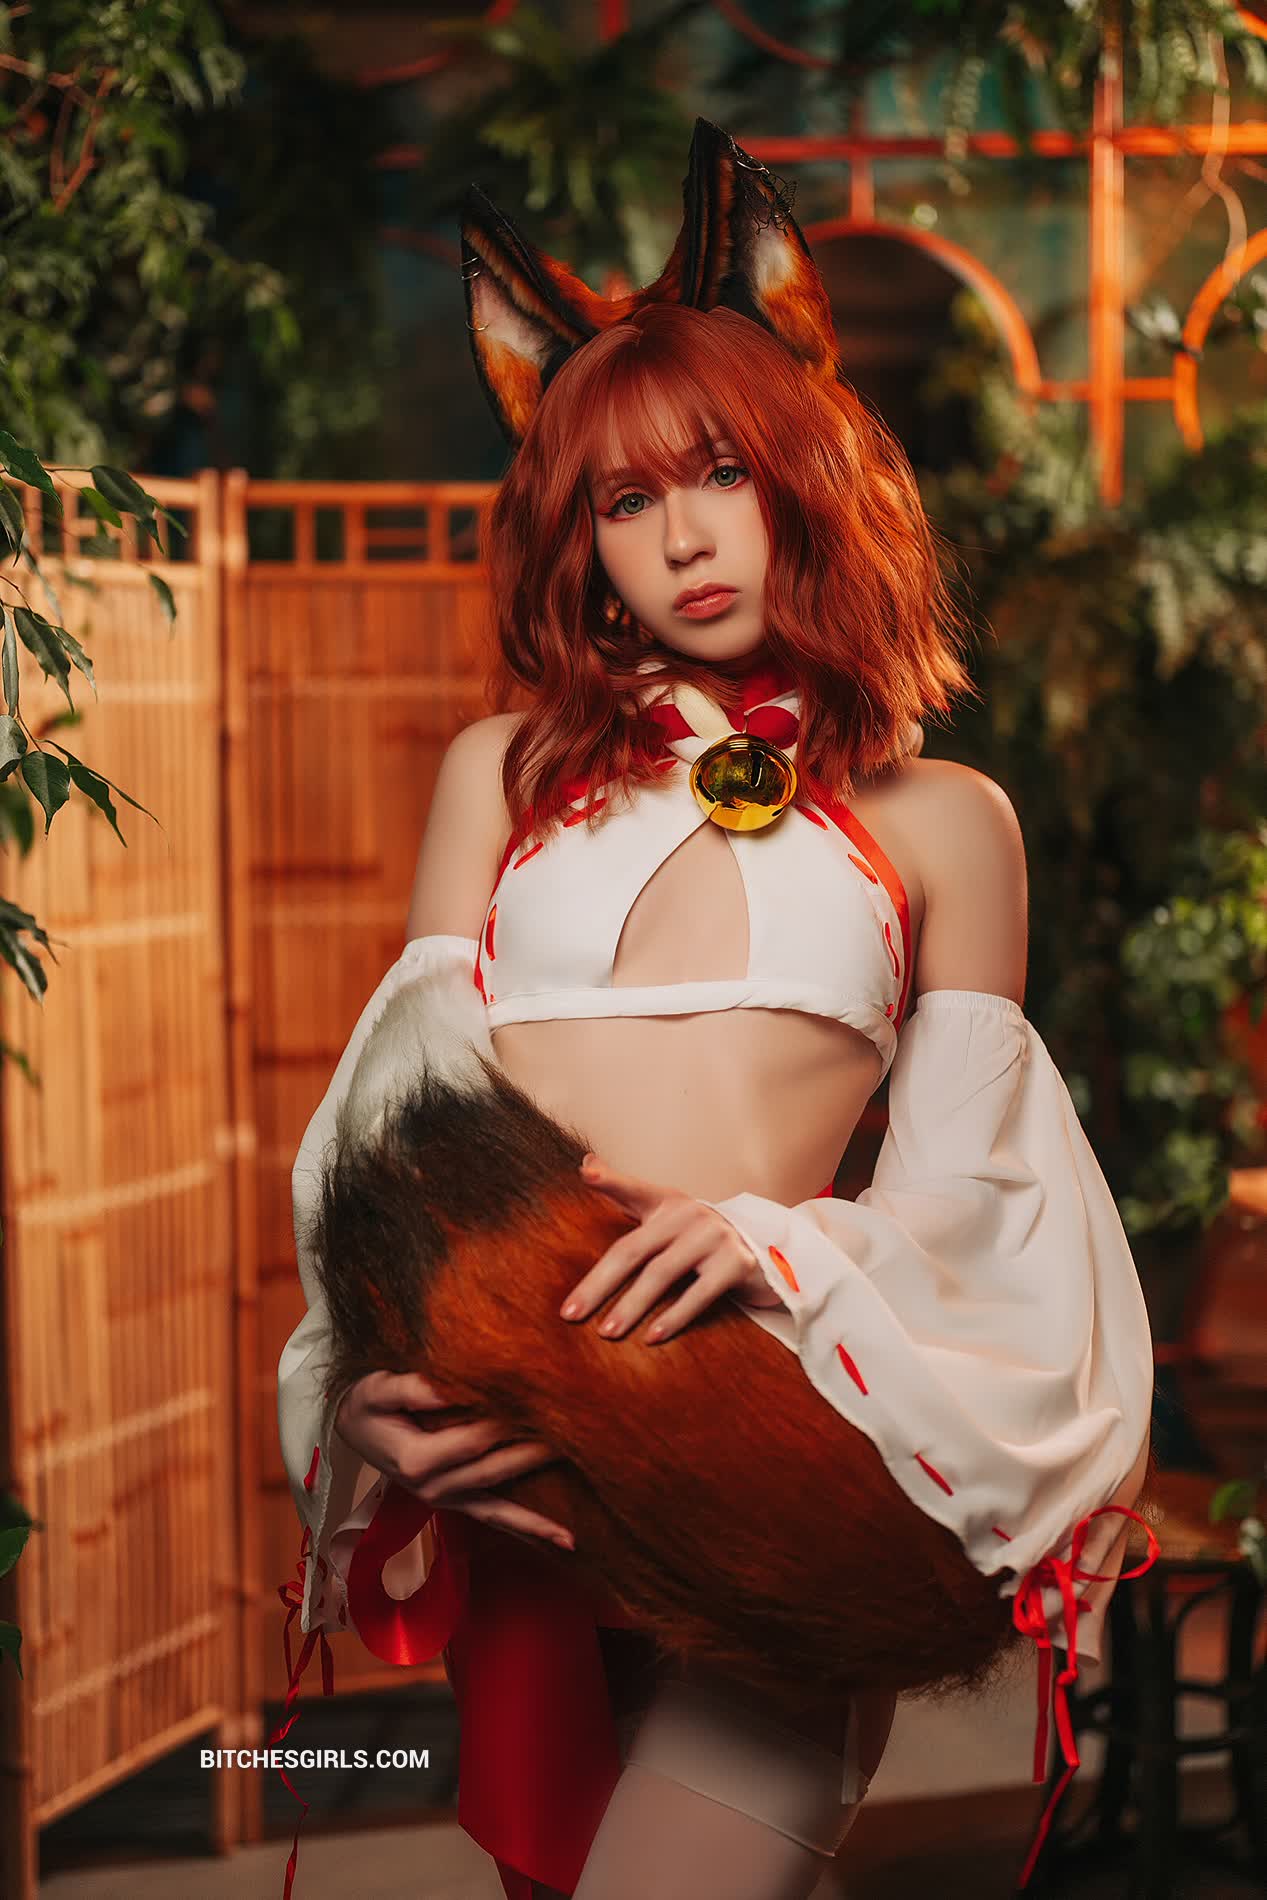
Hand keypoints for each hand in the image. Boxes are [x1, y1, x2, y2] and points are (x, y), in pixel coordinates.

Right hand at [334, 1369, 573, 1550]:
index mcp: (416, 1460)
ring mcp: (445, 1500)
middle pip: (495, 1470)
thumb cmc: (366, 1401)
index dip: (507, 1421)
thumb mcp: (377, 1388)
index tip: (542, 1399)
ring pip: (499, 1509)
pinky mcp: (455, 1502)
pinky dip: (528, 1529)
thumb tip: (448, 1386)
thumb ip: (411, 1387)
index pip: (473, 1439)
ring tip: (575, 1530)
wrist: (350, 1427)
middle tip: (581, 1434)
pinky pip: (495, 1517)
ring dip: (538, 1517)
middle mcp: (432, 1488)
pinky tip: (563, 1540)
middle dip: (537, 1454)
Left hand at [560, 1153, 785, 1344]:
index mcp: (667, 1202)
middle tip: (571, 1314)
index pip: (633, 1189)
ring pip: (662, 1274)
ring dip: (631, 1306)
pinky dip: (673, 1317)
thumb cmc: (698, 1237)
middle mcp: (689, 1214)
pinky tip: (651, 1337)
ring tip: (607, 1332)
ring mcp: (714, 1236)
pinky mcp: (736, 1263)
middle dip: (598, 1284)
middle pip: (633, 1249)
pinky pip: (699, 1294)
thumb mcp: (664, 1213)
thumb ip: (624, 1192)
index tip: (586, 1173)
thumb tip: (584, 1164)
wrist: (762, 1252)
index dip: (609, 1180)